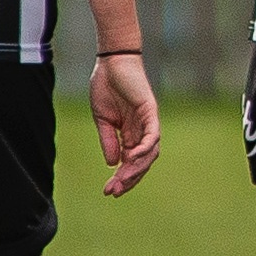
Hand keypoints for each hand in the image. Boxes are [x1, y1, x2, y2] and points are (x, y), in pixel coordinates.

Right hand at [89, 53, 160, 195]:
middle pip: (142, 162)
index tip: (109, 191)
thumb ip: (109, 141)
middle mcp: (142, 131)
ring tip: (122, 180)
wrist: (110, 63)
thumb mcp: (103, 120)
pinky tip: (131, 159)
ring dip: (136, 169)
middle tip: (114, 192)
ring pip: (149, 153)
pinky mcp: (151, 112)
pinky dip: (145, 148)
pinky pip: (152, 135)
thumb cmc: (106, 87)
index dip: (122, 177)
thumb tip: (112, 163)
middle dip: (128, 179)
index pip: (130, 162)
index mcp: (130, 134)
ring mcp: (148, 122)